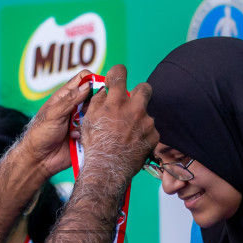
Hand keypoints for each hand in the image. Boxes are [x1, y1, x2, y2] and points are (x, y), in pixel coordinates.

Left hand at [18, 71, 93, 176]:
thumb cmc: (40, 133)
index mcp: (66, 97)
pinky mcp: (86, 135)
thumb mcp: (54, 114)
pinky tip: (79, 138)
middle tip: (90, 111)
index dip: (92, 79)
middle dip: (97, 101)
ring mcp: (82, 121)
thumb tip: (87, 85)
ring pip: (97, 113)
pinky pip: (96, 129)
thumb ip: (70, 100)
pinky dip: (92, 132)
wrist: (40, 159)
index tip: (100, 86)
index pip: (82, 79)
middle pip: (94, 96)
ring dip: (92, 119)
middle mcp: (76, 107)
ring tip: (78, 128)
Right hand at [76, 64, 157, 185]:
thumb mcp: (88, 119)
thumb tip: (104, 91)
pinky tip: (134, 142)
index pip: (120, 73)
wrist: (107, 169)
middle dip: (138, 92)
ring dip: (139, 118)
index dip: (117, 73)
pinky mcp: (153, 136)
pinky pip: (151, 129)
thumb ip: (97, 101)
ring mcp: (146, 122)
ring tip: (128, 132)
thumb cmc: (94, 145)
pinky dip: (144, 134)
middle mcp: (134, 109)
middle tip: (131, 102)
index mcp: (116, 101)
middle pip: (144, 88)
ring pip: (146, 112)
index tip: (116, 79)